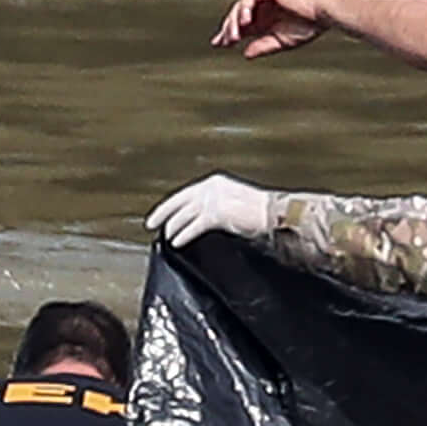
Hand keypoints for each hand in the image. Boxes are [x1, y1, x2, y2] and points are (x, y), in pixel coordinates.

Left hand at [148, 173, 276, 246]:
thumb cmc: (262, 212)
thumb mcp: (234, 202)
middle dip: (163, 213)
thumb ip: (218, 207)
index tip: (160, 214)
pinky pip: (192, 227)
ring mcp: (212, 199)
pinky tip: (177, 242)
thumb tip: (204, 219)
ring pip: (183, 215)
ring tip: (166, 236)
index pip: (186, 193)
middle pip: (178, 201)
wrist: (275, 214)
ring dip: (173, 227)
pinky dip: (183, 235)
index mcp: (216, 183)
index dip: (170, 204)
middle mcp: (211, 187)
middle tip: (150, 224)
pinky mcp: (215, 214)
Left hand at [211, 0, 334, 56]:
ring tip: (234, 36)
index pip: (240, 25)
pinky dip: (245, 8)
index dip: (228, 34)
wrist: (323, 13)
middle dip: (228, 29)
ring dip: (235, 21)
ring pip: (240, 6)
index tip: (217, 45)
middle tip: (224, 42)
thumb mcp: (281, 41)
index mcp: (263, 17)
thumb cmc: (307, 27)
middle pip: (236, 15)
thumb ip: (263, 46)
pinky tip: (245, 22)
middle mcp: (260, 4)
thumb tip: (245, 54)